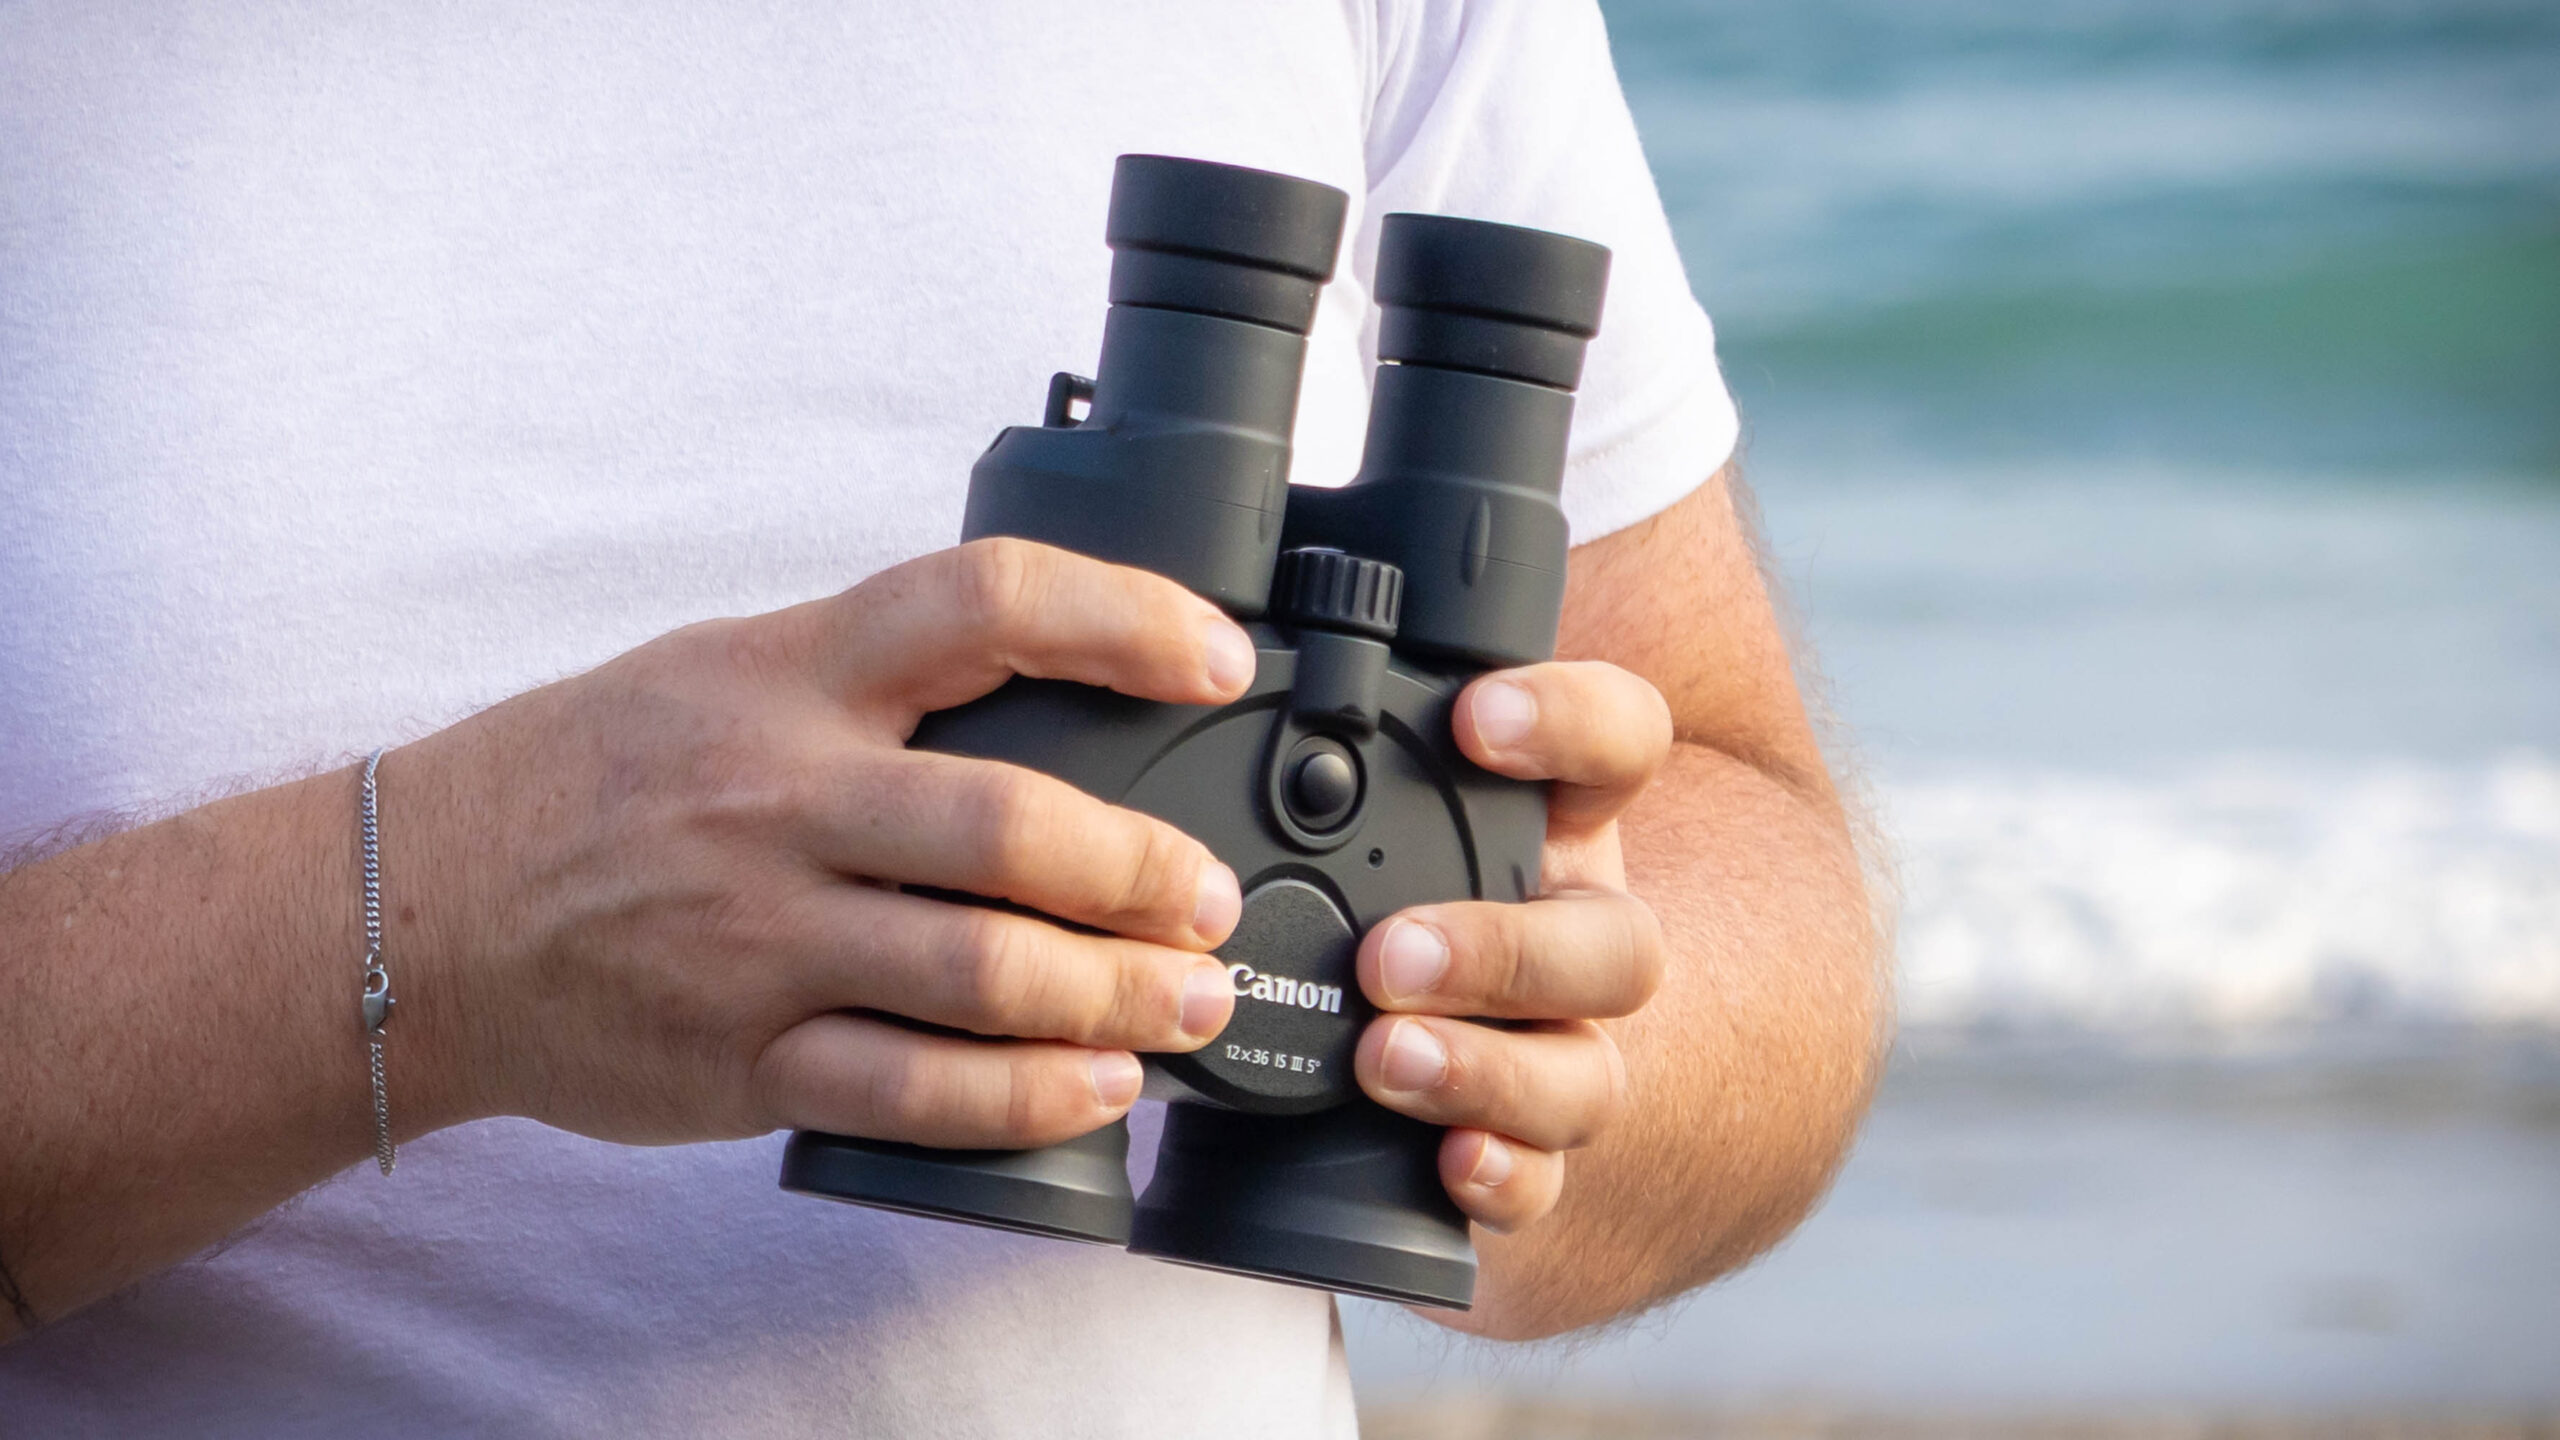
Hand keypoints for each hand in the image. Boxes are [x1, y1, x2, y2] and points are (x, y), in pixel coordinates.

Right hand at [395, 538, 1250, 1148]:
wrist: (414, 914)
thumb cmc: (590, 781)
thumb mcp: (719, 670)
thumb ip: (869, 675)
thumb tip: (1051, 681)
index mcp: (785, 674)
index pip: (981, 603)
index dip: (1122, 619)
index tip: (1216, 659)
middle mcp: (777, 795)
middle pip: (1010, 823)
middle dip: (1146, 872)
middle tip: (1213, 900)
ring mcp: (756, 935)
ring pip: (981, 969)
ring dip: (1118, 995)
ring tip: (1192, 1003)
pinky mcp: (741, 1058)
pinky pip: (912, 1088)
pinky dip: (1024, 1095)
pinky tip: (1094, 1086)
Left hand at [1352, 662, 1671, 1232]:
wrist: (1398, 1006)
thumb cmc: (1358, 858)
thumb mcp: (1355, 774)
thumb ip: (1306, 721)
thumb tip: (1182, 632)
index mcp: (1546, 814)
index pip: (1620, 739)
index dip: (1571, 723)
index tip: (1474, 717)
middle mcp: (1573, 927)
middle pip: (1618, 944)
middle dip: (1505, 952)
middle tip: (1388, 953)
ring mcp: (1561, 1043)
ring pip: (1587, 1070)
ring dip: (1491, 1069)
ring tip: (1382, 1060)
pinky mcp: (1524, 1139)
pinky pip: (1549, 1176)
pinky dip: (1505, 1173)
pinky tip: (1449, 1162)